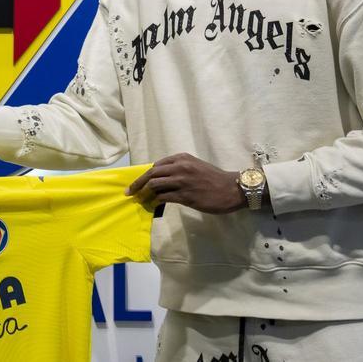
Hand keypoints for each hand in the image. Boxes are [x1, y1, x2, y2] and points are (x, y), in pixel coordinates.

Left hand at [126, 152, 246, 213]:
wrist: (232, 189)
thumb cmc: (214, 178)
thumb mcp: (195, 166)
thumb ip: (178, 169)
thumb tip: (160, 178)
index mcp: (182, 158)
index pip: (156, 165)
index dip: (144, 175)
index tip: (137, 182)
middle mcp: (180, 167)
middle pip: (151, 174)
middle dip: (138, 183)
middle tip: (130, 192)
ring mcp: (182, 181)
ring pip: (155, 185)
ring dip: (144, 193)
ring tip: (140, 200)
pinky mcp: (185, 196)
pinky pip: (163, 197)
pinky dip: (155, 201)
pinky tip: (153, 205)